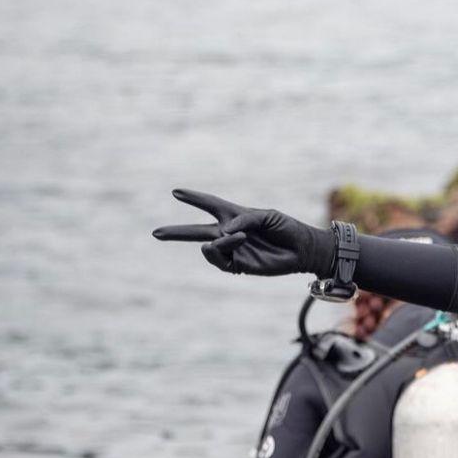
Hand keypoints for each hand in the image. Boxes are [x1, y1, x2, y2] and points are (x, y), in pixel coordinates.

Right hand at [153, 189, 335, 277]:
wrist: (303, 250)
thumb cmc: (288, 228)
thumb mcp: (268, 216)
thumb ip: (245, 219)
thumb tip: (225, 232)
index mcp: (235, 215)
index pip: (209, 204)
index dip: (194, 198)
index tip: (176, 192)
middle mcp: (229, 233)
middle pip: (196, 231)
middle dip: (176, 232)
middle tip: (155, 233)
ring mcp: (233, 250)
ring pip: (208, 248)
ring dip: (217, 241)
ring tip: (235, 237)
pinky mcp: (239, 265)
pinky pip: (220, 260)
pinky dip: (223, 250)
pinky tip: (235, 242)